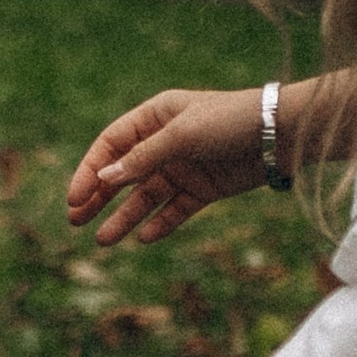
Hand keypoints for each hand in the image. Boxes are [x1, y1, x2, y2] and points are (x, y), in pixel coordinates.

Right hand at [67, 87, 268, 248]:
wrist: (281, 135)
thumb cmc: (230, 121)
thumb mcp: (182, 135)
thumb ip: (143, 158)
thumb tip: (106, 177)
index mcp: (155, 117)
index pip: (111, 144)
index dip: (91, 170)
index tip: (75, 197)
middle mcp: (165, 142)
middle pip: (122, 173)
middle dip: (99, 197)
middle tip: (76, 220)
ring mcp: (184, 167)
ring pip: (145, 197)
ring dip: (124, 217)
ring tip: (103, 240)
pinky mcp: (203, 189)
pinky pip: (175, 210)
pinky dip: (160, 224)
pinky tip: (143, 238)